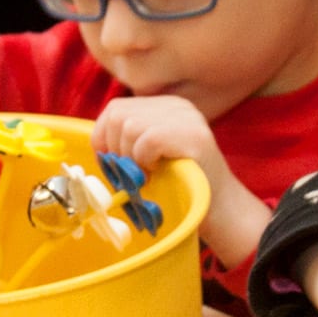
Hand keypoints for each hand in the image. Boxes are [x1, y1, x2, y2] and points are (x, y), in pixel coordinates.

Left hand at [92, 95, 266, 265]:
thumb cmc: (180, 187)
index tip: (110, 162)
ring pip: (129, 126)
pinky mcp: (193, 135)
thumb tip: (97, 146)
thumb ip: (128, 143)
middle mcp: (177, 106)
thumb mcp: (150, 157)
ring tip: (146, 174)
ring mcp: (187, 118)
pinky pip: (147, 140)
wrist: (220, 210)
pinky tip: (156, 172)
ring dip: (129, 158)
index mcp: (166, 107)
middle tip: (130, 173)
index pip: (116, 108)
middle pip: (117, 114)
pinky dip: (144, 161)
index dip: (103, 137)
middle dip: (114, 149)